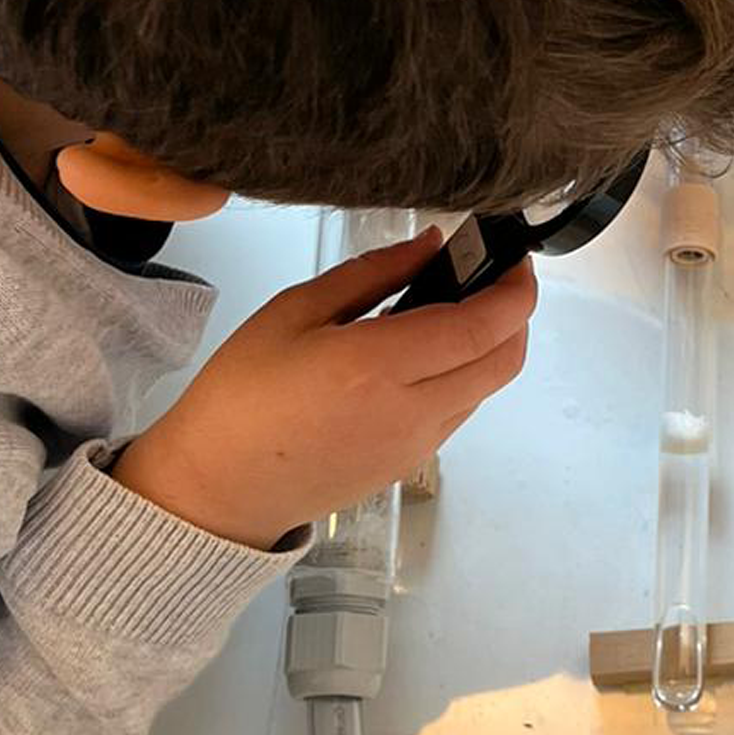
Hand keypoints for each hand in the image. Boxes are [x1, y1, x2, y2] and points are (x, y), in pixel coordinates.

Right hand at [113, 234, 536, 549]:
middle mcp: (411, 410)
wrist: (216, 489)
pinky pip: (457, 412)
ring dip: (490, 346)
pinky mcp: (408, 466)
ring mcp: (415, 445)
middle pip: (504, 360)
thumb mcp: (294, 311)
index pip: (483, 325)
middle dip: (517, 314)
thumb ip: (372, 273)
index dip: (515, 287)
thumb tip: (432, 245)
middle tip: (494, 275)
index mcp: (378, 364)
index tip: (512, 253)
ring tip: (454, 307)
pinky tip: (424, 353)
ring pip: (485, 388)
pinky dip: (462, 376)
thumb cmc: (241, 394)